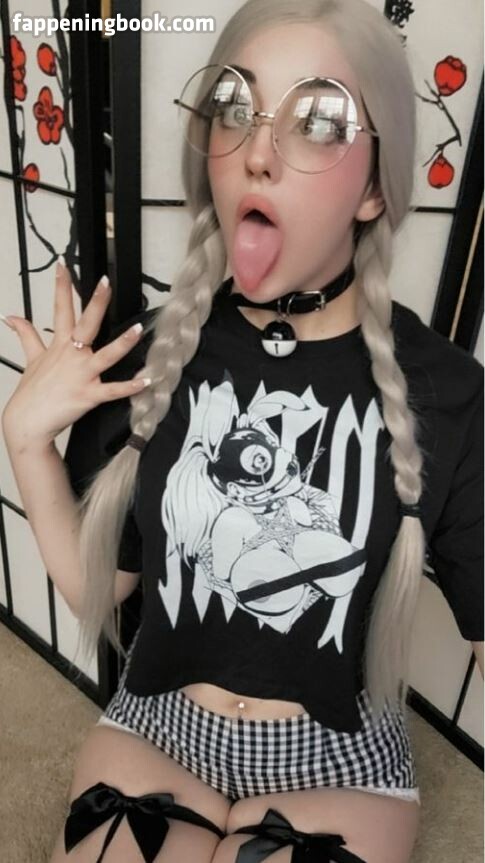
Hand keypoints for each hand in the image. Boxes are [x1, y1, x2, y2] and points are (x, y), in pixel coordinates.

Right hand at [1, 261, 150, 447]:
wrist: (27, 422)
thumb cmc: (31, 392)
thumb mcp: (29, 358)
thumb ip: (26, 334)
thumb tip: (11, 317)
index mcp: (59, 345)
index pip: (61, 309)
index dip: (62, 286)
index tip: (64, 265)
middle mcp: (72, 356)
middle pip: (86, 324)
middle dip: (96, 302)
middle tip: (105, 282)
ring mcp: (81, 375)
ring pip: (106, 355)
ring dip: (124, 342)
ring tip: (138, 328)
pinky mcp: (89, 395)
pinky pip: (113, 390)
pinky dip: (131, 387)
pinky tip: (146, 380)